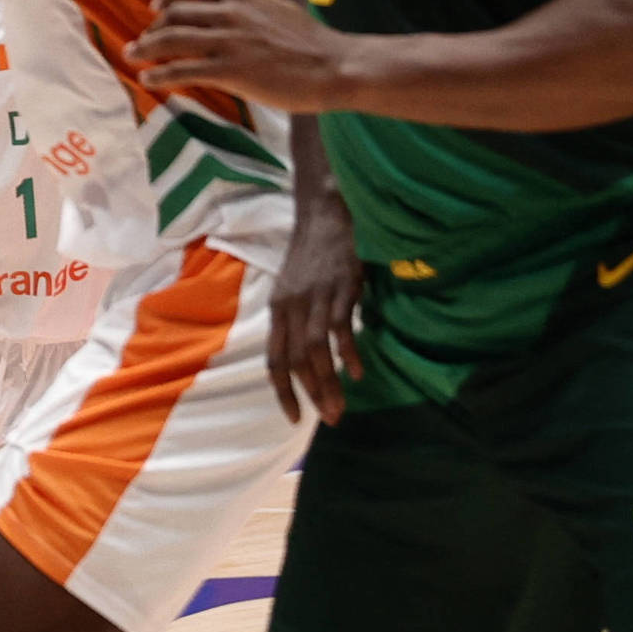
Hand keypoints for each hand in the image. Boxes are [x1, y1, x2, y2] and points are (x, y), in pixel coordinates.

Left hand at [123, 0, 354, 111]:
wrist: (335, 65)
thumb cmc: (312, 43)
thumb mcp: (277, 9)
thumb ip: (250, 7)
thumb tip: (232, 11)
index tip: (156, 6)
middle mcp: (230, 12)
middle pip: (175, 14)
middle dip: (153, 27)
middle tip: (142, 41)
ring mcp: (228, 41)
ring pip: (171, 40)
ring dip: (145, 48)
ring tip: (131, 57)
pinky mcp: (230, 70)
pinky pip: (182, 70)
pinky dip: (159, 74)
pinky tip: (148, 80)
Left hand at [266, 182, 361, 425]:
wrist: (325, 211)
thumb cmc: (314, 254)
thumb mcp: (295, 288)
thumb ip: (297, 319)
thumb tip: (307, 357)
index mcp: (278, 309)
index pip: (274, 359)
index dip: (283, 391)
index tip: (294, 418)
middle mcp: (291, 306)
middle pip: (295, 361)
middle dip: (311, 395)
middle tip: (330, 420)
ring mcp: (315, 297)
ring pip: (315, 351)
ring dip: (328, 383)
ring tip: (340, 408)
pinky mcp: (340, 288)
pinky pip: (340, 328)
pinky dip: (348, 353)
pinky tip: (358, 372)